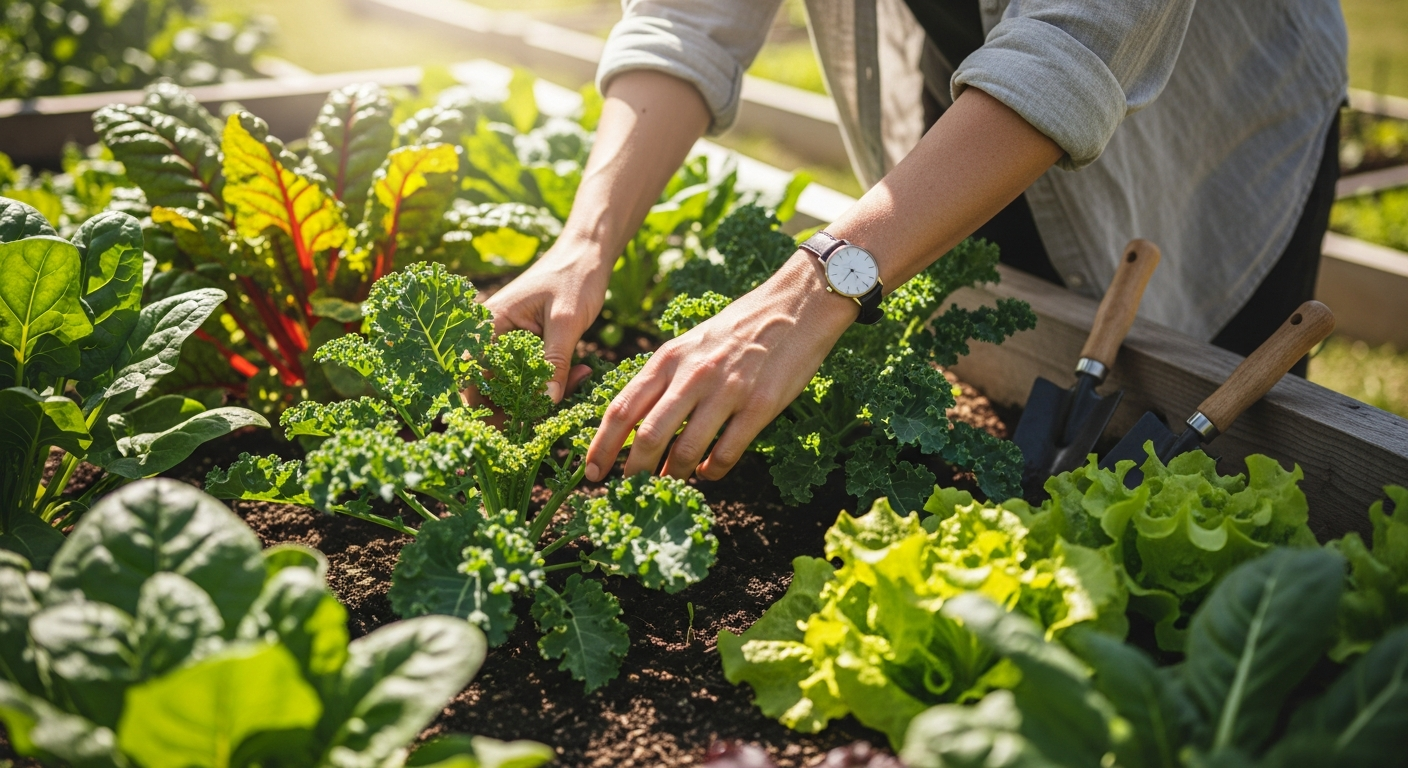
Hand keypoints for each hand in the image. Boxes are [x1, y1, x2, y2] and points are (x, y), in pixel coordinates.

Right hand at [483, 235, 609, 400]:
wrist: (588, 255)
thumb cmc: (574, 278)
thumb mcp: (566, 321)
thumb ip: (555, 361)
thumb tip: (545, 402)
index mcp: (490, 325)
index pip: (470, 373)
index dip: (481, 403)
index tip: (509, 422)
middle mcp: (494, 336)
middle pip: (490, 386)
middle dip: (520, 404)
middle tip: (552, 410)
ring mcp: (512, 343)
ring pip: (516, 386)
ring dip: (543, 394)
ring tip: (579, 378)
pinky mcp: (530, 348)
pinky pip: (535, 376)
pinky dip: (555, 382)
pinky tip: (583, 371)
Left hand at [584, 253, 856, 482]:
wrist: (795, 307)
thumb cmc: (738, 328)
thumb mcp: (690, 343)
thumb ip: (664, 379)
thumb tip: (638, 426)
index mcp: (668, 358)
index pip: (622, 408)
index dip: (601, 446)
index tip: (590, 472)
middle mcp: (692, 375)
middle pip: (647, 436)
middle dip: (632, 470)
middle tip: (628, 490)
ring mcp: (726, 392)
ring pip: (685, 451)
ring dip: (674, 474)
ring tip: (672, 482)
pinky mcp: (759, 407)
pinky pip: (726, 453)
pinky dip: (712, 472)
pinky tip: (709, 473)